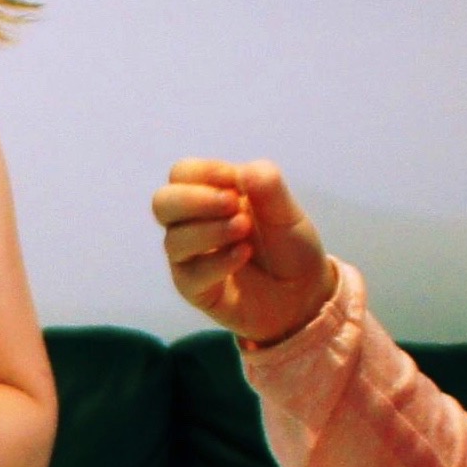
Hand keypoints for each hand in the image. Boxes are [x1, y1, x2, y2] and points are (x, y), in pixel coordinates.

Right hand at [153, 160, 334, 344]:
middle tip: (232, 203)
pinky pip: (191, 273)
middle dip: (194, 200)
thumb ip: (267, 186)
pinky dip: (218, 260)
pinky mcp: (194, 289)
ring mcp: (190, 258)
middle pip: (162, 203)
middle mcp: (191, 224)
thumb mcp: (287, 211)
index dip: (205, 172)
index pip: (182, 173)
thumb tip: (240, 171)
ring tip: (244, 230)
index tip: (237, 183)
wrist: (304, 295)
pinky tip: (244, 254)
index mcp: (210, 196)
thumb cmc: (290, 248)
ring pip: (174, 239)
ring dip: (211, 231)